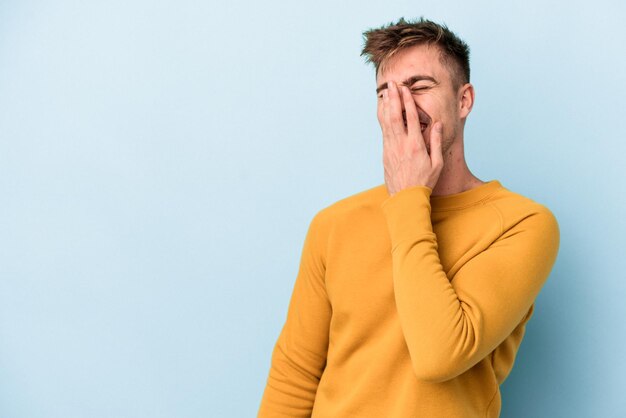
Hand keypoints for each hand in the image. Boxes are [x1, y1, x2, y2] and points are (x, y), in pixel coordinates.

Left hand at [378, 80, 443, 195]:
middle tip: (392, 85)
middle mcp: (401, 144)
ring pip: (386, 123)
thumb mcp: (437, 163)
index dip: (408, 101)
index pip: (412, 118)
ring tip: (384, 93)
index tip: (406, 90)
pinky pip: (383, 132)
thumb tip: (438, 124)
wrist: (405, 198)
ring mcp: (391, 148)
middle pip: (395, 116)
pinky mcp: (385, 153)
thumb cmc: (424, 181)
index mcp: (416, 145)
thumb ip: (436, 142)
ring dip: (385, 106)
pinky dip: (382, 119)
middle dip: (393, 98)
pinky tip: (382, 111)